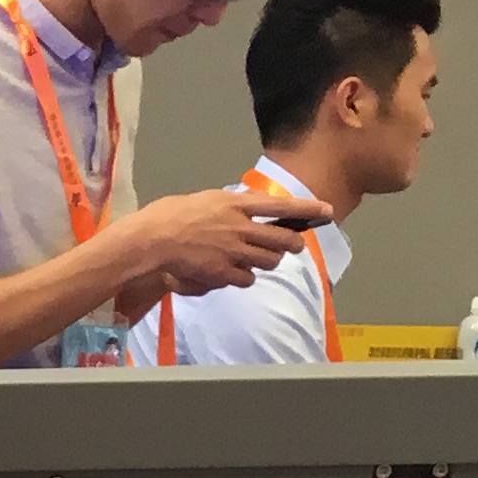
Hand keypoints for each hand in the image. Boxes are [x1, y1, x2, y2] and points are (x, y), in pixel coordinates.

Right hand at [137, 189, 329, 297]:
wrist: (151, 241)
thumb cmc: (169, 215)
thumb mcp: (204, 199)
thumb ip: (230, 204)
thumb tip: (246, 207)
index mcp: (236, 204)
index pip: (281, 206)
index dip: (308, 209)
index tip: (327, 211)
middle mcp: (241, 227)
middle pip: (283, 239)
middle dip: (293, 244)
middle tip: (294, 246)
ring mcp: (234, 251)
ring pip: (269, 261)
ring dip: (269, 261)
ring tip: (259, 259)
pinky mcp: (223, 272)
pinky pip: (247, 278)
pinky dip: (246, 276)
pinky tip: (236, 273)